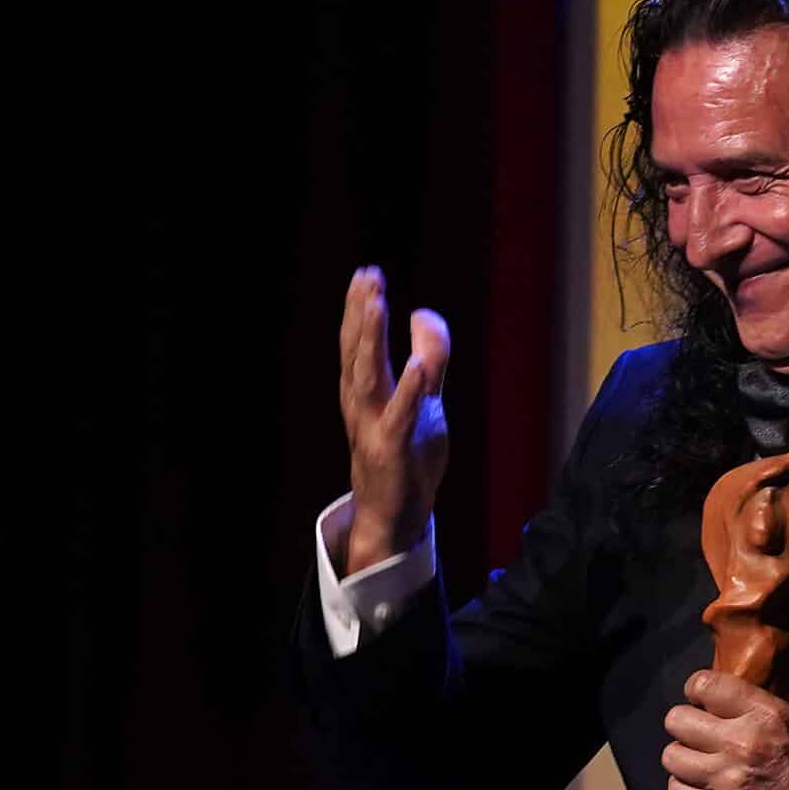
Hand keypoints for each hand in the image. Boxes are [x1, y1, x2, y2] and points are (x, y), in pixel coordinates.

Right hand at [335, 266, 450, 574]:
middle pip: (358, 352)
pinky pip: (400, 417)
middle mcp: (363, 406)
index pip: (358, 343)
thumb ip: (430, 356)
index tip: (365, 273)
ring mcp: (375, 427)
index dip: (360, 308)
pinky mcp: (394, 450)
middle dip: (361, 314)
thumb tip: (422, 312)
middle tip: (366, 278)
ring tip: (379, 305)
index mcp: (365, 392)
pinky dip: (407, 390)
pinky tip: (414, 365)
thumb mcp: (425, 400)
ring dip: (372, 340)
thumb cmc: (406, 455)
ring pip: (369, 377)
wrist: (394, 517)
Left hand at [662, 669, 788, 789]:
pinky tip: (699, 784)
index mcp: (767, 715)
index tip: (701, 696)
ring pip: (672, 756)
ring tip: (696, 757)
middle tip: (697, 729)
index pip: (705, 686)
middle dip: (685, 722)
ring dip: (683, 755)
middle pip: (678, 720)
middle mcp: (742, 744)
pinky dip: (685, 787)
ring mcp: (727, 780)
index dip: (697, 689)